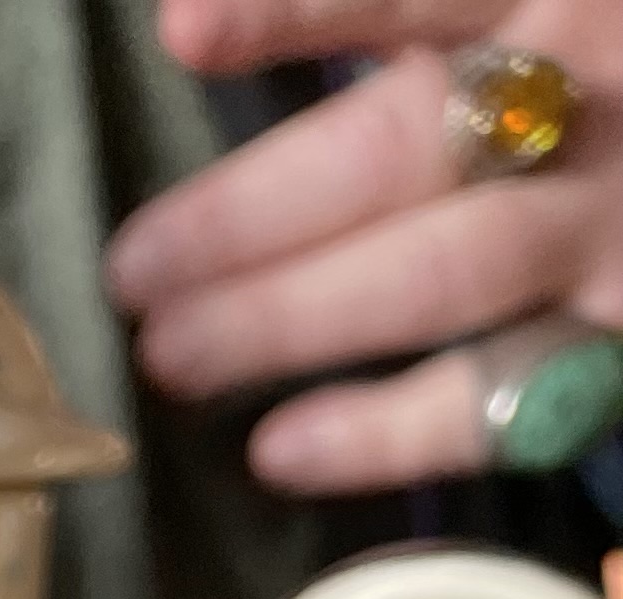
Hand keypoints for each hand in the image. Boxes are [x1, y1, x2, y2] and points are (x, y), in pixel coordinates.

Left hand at [105, 0, 622, 487]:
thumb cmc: (589, 91)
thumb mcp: (519, 21)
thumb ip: (410, 25)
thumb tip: (202, 26)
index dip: (295, 13)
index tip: (182, 34)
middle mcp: (587, 101)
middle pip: (401, 152)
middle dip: (251, 213)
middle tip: (132, 271)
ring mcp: (607, 225)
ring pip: (438, 277)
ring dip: (289, 320)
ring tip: (173, 354)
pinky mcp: (622, 343)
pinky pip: (496, 399)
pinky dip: (383, 433)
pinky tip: (278, 448)